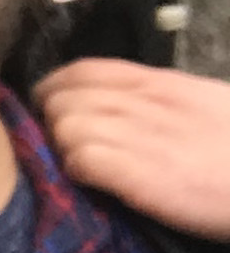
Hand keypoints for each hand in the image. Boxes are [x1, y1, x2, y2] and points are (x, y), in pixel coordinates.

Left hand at [33, 60, 229, 236]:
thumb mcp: (202, 105)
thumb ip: (157, 101)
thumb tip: (117, 107)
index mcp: (159, 83)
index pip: (81, 69)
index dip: (54, 89)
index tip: (50, 110)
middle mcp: (144, 102)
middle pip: (62, 98)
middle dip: (51, 123)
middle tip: (64, 146)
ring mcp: (140, 135)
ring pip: (64, 127)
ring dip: (63, 149)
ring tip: (84, 167)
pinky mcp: (138, 173)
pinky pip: (80, 161)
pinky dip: (77, 173)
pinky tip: (97, 183)